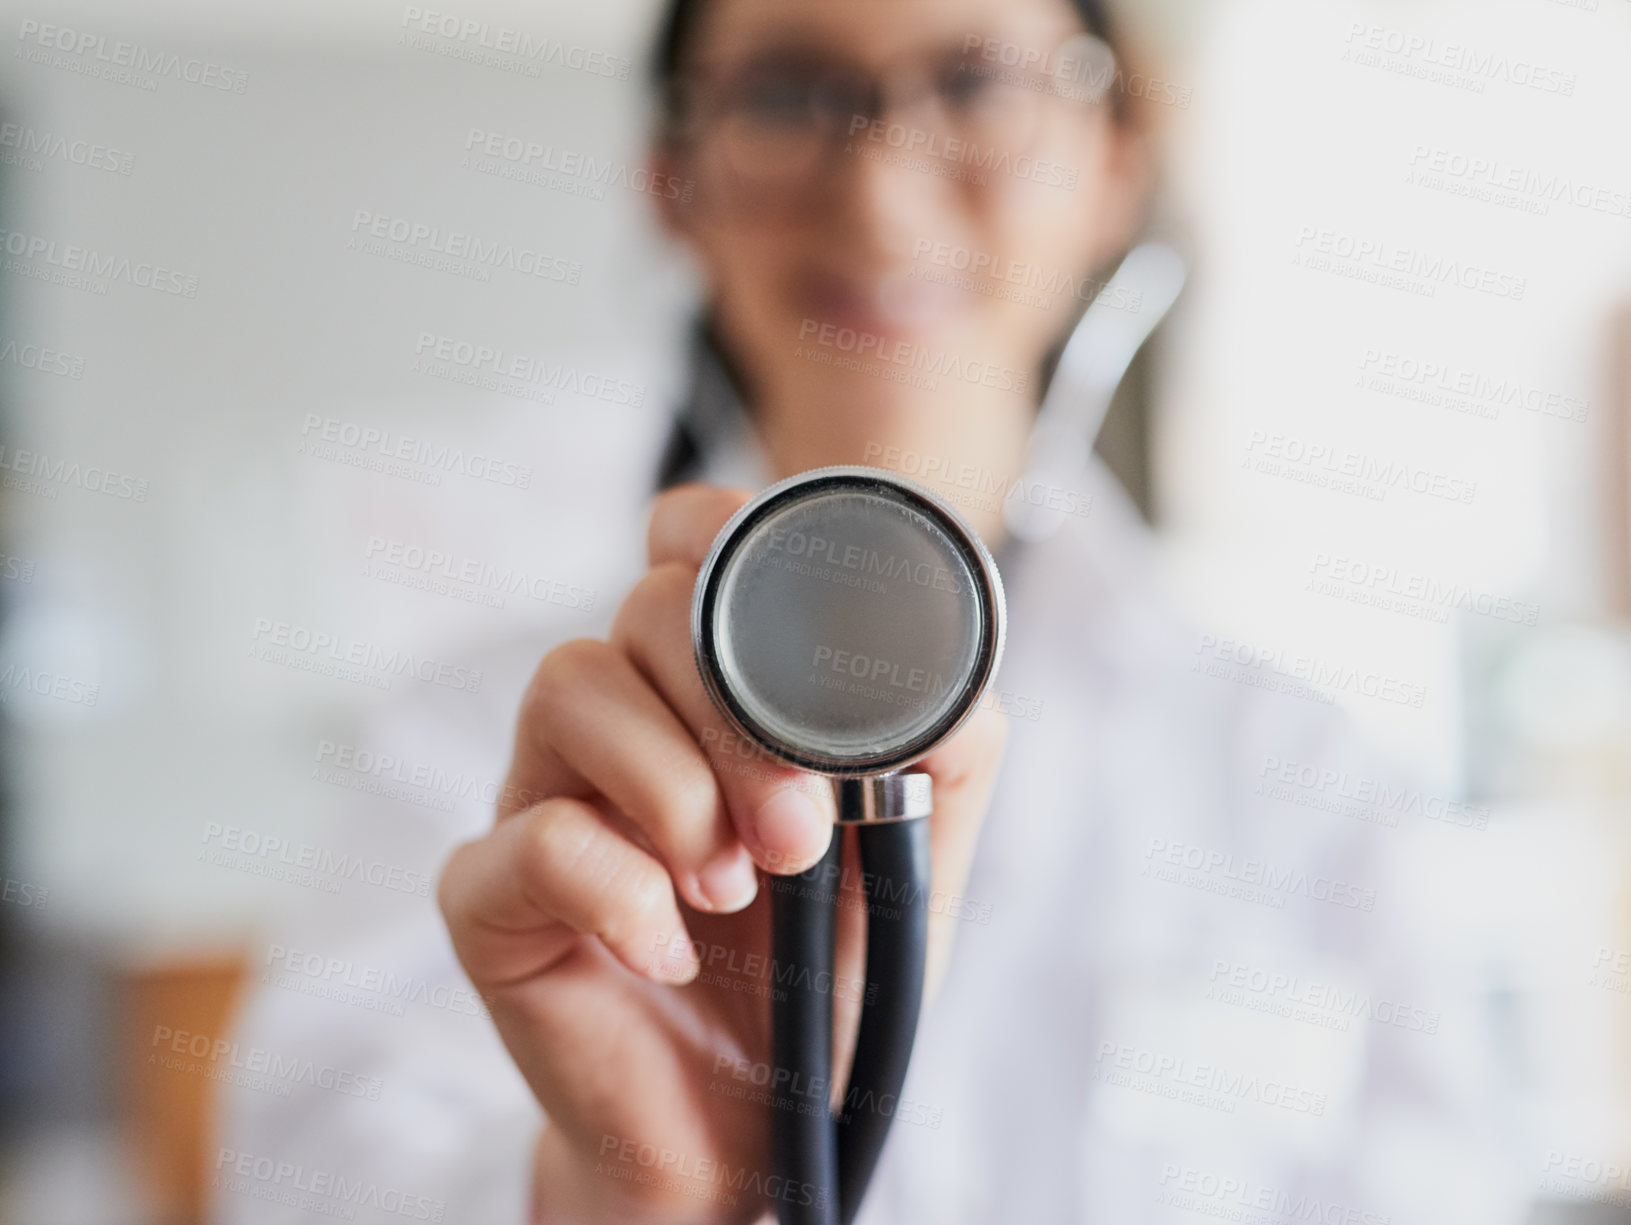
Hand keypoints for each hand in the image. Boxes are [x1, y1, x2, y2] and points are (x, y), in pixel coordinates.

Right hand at [438, 483, 1007, 1223]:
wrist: (759, 1118)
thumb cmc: (827, 969)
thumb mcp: (914, 844)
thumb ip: (938, 743)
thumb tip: (937, 678)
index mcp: (705, 686)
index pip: (686, 539)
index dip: (725, 538)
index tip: (793, 627)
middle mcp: (617, 721)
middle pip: (646, 609)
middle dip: (741, 712)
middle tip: (800, 829)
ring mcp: (541, 796)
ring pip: (571, 684)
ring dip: (679, 787)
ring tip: (737, 885)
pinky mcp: (490, 898)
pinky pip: (532, 839)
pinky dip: (623, 891)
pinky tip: (670, 949)